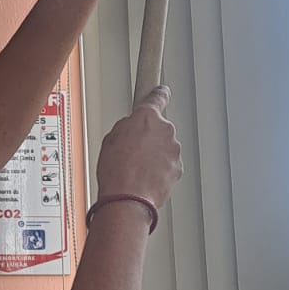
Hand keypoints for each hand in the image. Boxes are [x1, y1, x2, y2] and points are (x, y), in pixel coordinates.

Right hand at [96, 86, 182, 209]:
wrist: (127, 199)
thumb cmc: (116, 172)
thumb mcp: (110, 139)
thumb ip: (125, 127)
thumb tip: (131, 128)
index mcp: (146, 117)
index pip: (157, 97)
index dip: (159, 94)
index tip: (161, 90)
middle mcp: (165, 130)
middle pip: (159, 127)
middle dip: (149, 136)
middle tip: (133, 150)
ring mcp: (173, 149)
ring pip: (164, 147)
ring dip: (154, 155)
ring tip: (136, 168)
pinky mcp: (178, 167)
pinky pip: (168, 163)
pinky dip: (160, 169)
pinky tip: (145, 177)